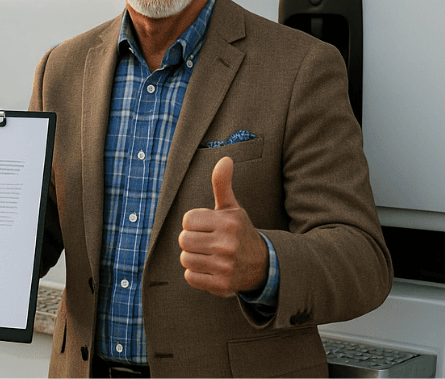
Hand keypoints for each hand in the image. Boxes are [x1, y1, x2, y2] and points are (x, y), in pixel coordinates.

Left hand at [179, 157, 267, 295]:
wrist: (261, 265)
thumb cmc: (238, 232)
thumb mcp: (232, 208)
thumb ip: (222, 184)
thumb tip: (225, 159)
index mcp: (228, 222)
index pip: (187, 220)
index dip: (194, 223)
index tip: (207, 227)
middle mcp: (227, 243)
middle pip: (183, 240)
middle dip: (191, 241)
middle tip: (207, 242)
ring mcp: (225, 265)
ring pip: (185, 259)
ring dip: (193, 258)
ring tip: (209, 256)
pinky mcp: (221, 285)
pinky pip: (190, 277)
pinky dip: (196, 274)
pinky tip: (211, 269)